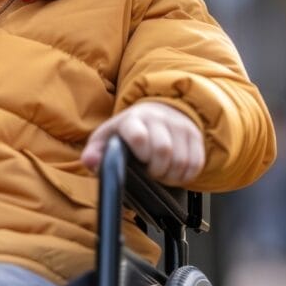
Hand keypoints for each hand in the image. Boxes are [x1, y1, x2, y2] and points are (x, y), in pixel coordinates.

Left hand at [81, 102, 205, 184]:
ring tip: (161, 171)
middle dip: (156, 169)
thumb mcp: (108, 137)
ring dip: (171, 175)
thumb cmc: (129, 129)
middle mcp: (158, 119)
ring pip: (181, 160)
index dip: (140, 152)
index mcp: (133, 119)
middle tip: (150, 171)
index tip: (139, 160)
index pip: (139, 135)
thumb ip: (96, 151)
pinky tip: (174, 171)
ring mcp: (178, 126)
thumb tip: (90, 161)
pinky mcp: (194, 135)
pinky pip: (195, 164)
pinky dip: (185, 175)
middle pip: (163, 151)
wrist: (159, 110)